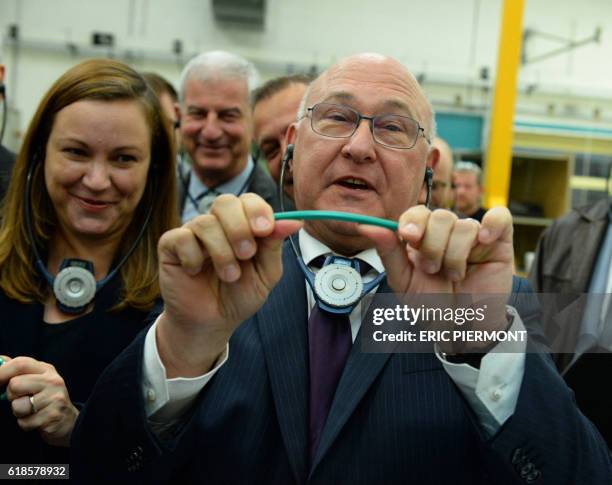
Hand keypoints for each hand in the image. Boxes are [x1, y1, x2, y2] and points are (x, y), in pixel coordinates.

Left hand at [0, 355, 78, 446]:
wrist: (68, 421)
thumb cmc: (45, 399)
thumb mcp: (36, 380)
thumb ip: (18, 370)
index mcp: (46, 369)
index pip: (20, 363)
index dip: (1, 372)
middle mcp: (53, 381)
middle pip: (15, 385)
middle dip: (11, 395)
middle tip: (21, 398)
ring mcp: (54, 398)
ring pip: (17, 406)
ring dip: (18, 412)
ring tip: (30, 411)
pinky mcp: (52, 416)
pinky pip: (24, 422)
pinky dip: (26, 424)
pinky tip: (37, 420)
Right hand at [157, 193, 301, 376]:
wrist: (213, 322)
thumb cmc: (240, 296)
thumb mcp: (266, 274)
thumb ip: (275, 245)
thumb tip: (295, 221)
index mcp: (243, 225)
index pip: (248, 201)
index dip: (257, 211)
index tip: (265, 229)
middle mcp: (217, 224)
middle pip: (225, 202)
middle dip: (239, 228)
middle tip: (246, 254)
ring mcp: (193, 232)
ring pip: (205, 223)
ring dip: (221, 253)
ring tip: (229, 276)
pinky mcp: (171, 245)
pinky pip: (182, 237)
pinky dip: (193, 258)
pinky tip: (196, 272)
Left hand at [358, 207, 513, 350]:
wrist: (460, 329)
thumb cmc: (431, 305)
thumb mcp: (403, 282)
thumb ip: (388, 252)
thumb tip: (366, 225)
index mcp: (421, 238)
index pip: (416, 213)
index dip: (413, 222)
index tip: (410, 237)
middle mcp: (446, 233)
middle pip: (440, 217)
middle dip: (434, 246)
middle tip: (433, 270)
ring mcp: (472, 236)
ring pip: (465, 225)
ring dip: (456, 255)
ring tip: (455, 276)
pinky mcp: (498, 242)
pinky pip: (500, 218)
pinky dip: (492, 225)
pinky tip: (483, 242)